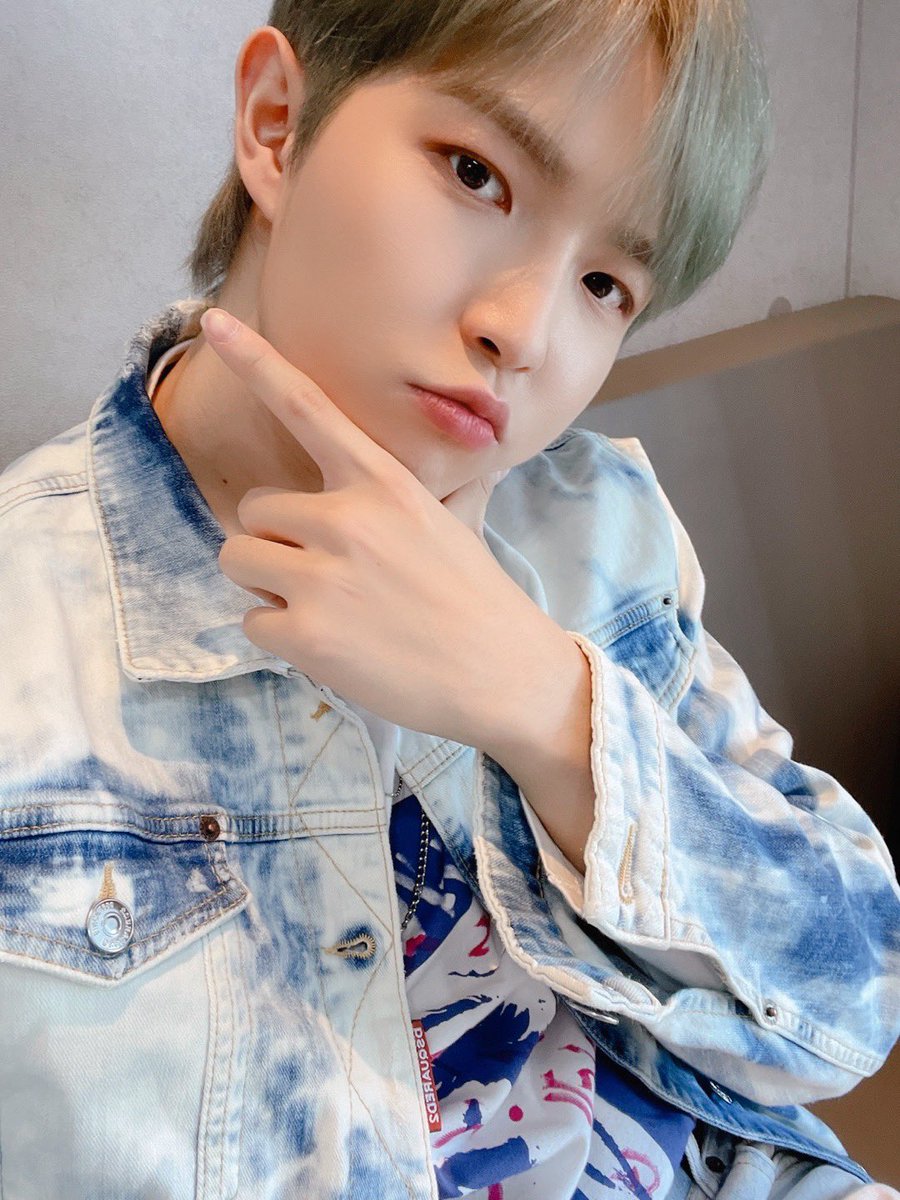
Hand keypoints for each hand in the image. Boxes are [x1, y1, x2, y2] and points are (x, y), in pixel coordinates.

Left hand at [202, 308, 558, 748]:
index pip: (309, 408)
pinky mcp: (305, 635)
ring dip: (268, 586)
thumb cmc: (478, 599)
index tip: (213, 321)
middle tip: (327, 576)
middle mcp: (347, 518)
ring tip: (328, 609)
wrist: (503, 674)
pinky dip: (281, 639)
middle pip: (252, 510)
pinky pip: (252, 622)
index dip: (258, 362)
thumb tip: (478, 445)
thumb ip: (432, 483)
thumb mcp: (456, 521)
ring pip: (238, 561)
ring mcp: (322, 577)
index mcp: (383, 483)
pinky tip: (334, 647)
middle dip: (275, 543)